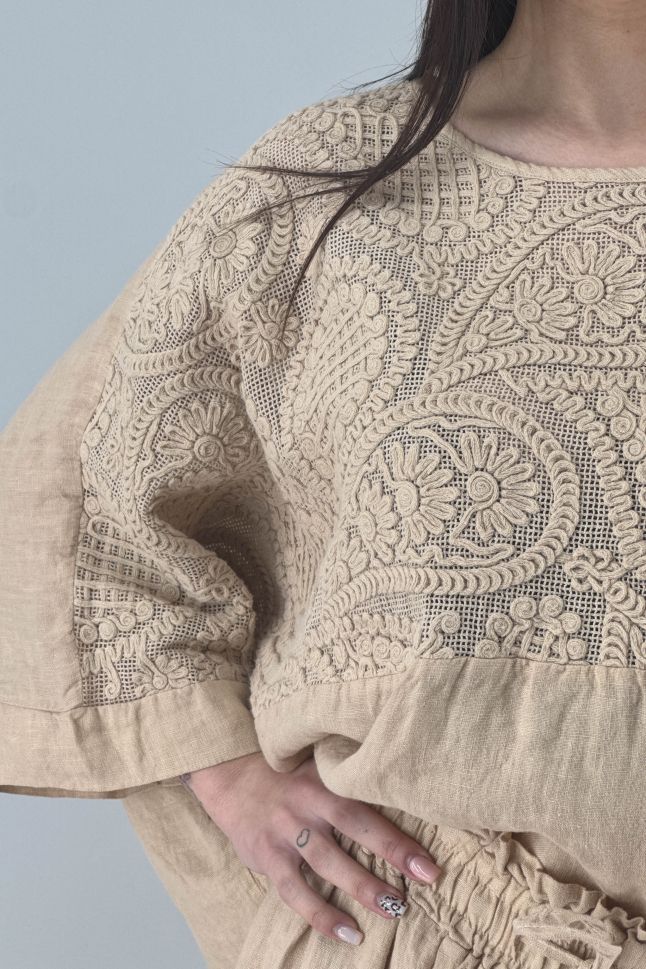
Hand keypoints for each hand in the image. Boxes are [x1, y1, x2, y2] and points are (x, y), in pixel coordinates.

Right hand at [180, 752, 441, 946]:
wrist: (228, 773)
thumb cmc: (284, 773)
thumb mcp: (315, 766)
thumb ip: (345, 782)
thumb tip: (396, 796)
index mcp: (324, 779)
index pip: (368, 805)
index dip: (399, 833)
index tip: (430, 860)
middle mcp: (307, 803)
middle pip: (354, 827)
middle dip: (392, 854)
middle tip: (427, 879)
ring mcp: (286, 830)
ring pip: (328, 863)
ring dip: (362, 887)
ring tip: (393, 910)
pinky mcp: (267, 855)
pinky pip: (296, 891)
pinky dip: (321, 915)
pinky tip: (348, 933)